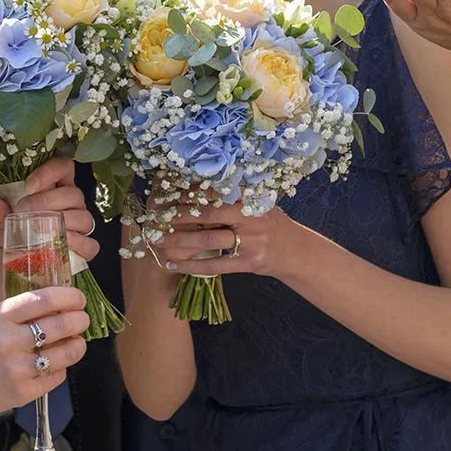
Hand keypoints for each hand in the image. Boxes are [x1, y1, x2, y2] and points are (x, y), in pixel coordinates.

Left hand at [0, 157, 98, 264]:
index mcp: (55, 187)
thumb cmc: (12, 233)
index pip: (64, 167)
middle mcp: (72, 204)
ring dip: (62, 221)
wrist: (14, 264)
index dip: (50, 171)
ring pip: (84, 217)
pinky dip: (77, 244)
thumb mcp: (0, 221)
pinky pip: (90, 244)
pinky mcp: (84, 249)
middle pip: (73, 193)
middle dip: (48, 200)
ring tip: (39, 229)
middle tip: (24, 210)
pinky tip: (60, 244)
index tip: (29, 185)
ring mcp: (80, 226)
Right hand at [0, 286, 89, 421]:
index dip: (69, 296)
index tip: (79, 298)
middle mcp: (7, 340)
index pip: (44, 298)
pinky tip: (54, 365)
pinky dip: (61, 369)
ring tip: (76, 342)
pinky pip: (56, 377)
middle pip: (61, 324)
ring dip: (77, 346)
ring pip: (66, 353)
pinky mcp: (21, 394)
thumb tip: (59, 305)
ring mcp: (15, 369)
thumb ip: (19, 314)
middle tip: (83, 319)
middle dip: (80, 320)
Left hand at [155, 201, 302, 281]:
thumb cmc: (269, 223)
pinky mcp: (248, 263)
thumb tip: (195, 184)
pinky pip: (215, 266)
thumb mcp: (257, 203)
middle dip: (178, 215)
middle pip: (209, 214)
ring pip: (208, 240)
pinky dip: (191, 266)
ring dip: (179, 241)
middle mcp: (251, 218)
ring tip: (158, 240)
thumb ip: (233, 196)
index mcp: (250, 198)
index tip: (169, 192)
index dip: (191, 191)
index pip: (216, 191)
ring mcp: (251, 241)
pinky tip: (173, 266)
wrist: (294, 251)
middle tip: (155, 215)